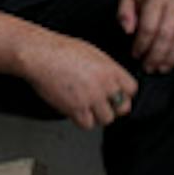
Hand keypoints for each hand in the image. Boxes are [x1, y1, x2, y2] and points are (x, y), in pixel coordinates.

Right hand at [15, 30, 138, 129]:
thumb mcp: (93, 53)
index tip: (118, 95)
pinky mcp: (76, 109)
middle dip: (114, 107)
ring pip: (106, 119)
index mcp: (111, 69)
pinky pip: (87, 124)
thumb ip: (106, 68)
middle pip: (123, 108)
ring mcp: (91, 98)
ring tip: (87, 107)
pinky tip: (76, 110)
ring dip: (97, 115)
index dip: (124, 93)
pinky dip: (82, 120)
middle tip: (104, 104)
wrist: (41, 55)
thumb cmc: (61, 50)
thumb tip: (112, 80)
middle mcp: (104, 85)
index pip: (132, 89)